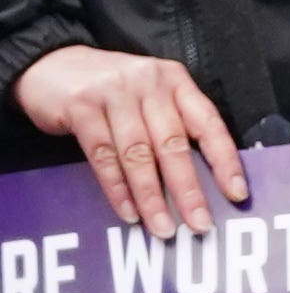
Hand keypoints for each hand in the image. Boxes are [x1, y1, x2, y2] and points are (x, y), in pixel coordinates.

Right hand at [12, 46, 244, 238]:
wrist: (49, 63)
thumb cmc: (112, 91)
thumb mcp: (151, 98)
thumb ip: (175, 127)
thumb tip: (206, 184)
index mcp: (175, 82)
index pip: (208, 125)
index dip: (225, 162)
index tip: (237, 194)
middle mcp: (148, 84)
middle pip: (173, 145)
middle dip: (188, 191)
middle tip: (201, 226)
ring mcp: (113, 93)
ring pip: (138, 155)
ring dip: (152, 198)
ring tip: (164, 229)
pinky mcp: (81, 105)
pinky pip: (104, 156)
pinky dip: (117, 189)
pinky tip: (129, 212)